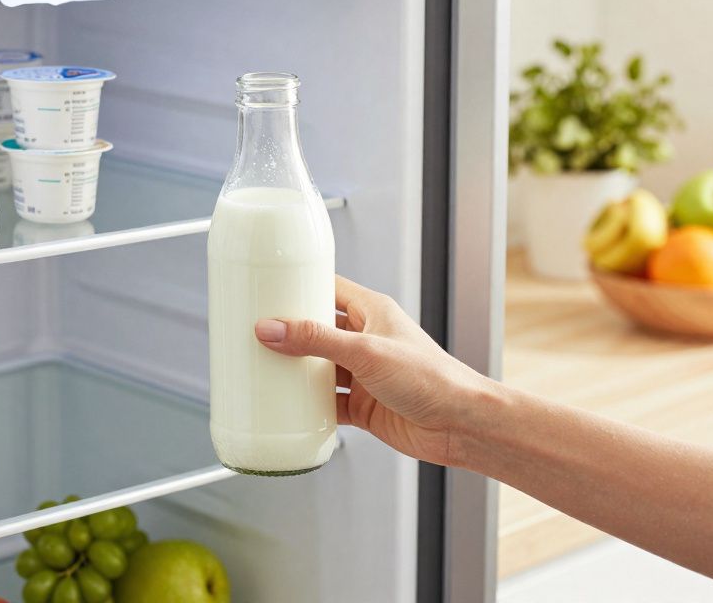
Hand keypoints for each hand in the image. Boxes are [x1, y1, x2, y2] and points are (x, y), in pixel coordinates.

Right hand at [254, 275, 496, 467]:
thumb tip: (271, 328)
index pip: (327, 288)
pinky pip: (325, 402)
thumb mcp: (366, 352)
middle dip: (286, 333)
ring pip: (317, 368)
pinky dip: (305, 406)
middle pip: (315, 330)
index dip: (297, 287)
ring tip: (259, 369)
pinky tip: (286, 407)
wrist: (460, 425)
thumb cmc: (431, 379)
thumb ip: (316, 340)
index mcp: (371, 312)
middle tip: (252, 333)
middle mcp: (365, 339)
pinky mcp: (362, 405)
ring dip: (293, 371)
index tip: (265, 289)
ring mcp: (363, 374)